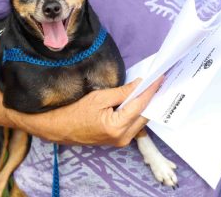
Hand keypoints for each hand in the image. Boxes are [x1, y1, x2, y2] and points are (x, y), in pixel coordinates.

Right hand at [10, 77, 162, 146]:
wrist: (60, 129)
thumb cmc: (75, 111)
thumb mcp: (98, 98)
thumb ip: (121, 93)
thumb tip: (139, 85)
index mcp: (117, 127)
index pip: (140, 105)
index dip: (151, 90)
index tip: (160, 78)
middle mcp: (123, 138)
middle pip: (144, 115)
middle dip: (152, 98)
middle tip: (160, 82)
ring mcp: (121, 142)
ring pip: (141, 121)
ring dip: (146, 105)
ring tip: (153, 89)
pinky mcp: (118, 141)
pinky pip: (134, 125)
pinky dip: (138, 112)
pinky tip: (140, 101)